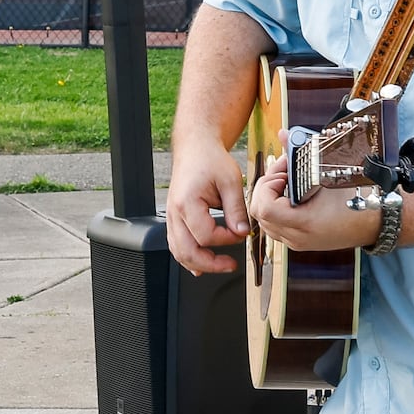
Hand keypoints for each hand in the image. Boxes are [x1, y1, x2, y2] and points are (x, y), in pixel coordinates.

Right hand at [164, 144, 249, 275]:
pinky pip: (176, 244)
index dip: (226, 240)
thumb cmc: (210, 159)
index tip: (241, 233)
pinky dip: (188, 256)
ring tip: (219, 266)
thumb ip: (236, 209)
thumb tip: (242, 232)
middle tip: (230, 265)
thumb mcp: (231, 181)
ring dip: (198, 263)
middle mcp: (174, 212)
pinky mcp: (174, 218)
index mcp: (187, 203)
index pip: (206, 236)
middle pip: (187, 251)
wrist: (195, 148)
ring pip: (178, 252)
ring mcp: (171, 216)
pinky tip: (201, 263)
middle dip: (211, 263)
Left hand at [249, 135, 378, 252]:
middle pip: (259, 213)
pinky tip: (291, 192)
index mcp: (304, 224)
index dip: (267, 185)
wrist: (378, 221)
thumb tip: (282, 134)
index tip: (284, 171)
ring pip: (265, 221)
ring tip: (288, 179)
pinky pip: (275, 226)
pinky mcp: (301, 241)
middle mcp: (298, 237)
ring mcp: (298, 242)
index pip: (264, 208)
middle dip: (266, 187)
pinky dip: (276, 207)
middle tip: (283, 170)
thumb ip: (300, 154)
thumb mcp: (328, 172)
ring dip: (269, 196)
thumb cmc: (359, 198)